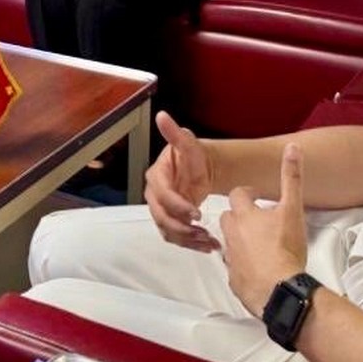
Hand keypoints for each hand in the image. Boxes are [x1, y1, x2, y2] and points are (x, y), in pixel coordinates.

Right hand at [144, 111, 218, 251]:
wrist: (200, 170)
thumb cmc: (194, 156)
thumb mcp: (188, 143)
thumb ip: (175, 134)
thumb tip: (162, 115)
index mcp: (156, 177)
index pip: (162, 195)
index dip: (177, 205)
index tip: (197, 212)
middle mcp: (154, 195)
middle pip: (162, 217)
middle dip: (182, 227)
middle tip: (203, 231)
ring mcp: (160, 210)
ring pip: (168, 231)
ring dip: (187, 240)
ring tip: (209, 242)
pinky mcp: (170, 222)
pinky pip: (176, 238)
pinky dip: (191, 245)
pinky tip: (207, 246)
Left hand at [219, 141, 308, 317]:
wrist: (280, 290)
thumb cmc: (286, 249)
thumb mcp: (293, 209)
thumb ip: (292, 177)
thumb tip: (292, 147)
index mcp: (244, 215)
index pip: (238, 195)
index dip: (248, 194)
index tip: (257, 197)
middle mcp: (232, 235)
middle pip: (229, 218)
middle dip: (240, 217)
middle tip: (259, 221)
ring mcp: (231, 259)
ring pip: (230, 243)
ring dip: (241, 241)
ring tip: (260, 245)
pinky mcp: (234, 281)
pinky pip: (235, 269)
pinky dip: (243, 266)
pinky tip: (257, 269)